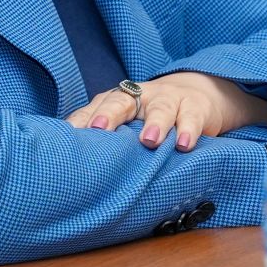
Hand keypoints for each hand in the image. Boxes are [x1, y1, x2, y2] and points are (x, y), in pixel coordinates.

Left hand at [66, 71, 266, 150]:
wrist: (197, 96)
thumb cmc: (151, 118)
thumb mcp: (129, 124)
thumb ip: (108, 139)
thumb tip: (72, 169)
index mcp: (118, 101)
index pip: (95, 108)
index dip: (83, 119)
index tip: (69, 134)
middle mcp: (140, 96)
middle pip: (121, 100)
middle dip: (109, 114)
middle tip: (99, 128)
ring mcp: (169, 99)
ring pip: (160, 107)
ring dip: (154, 122)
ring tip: (149, 140)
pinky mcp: (195, 107)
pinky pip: (191, 117)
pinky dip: (188, 130)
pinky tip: (185, 144)